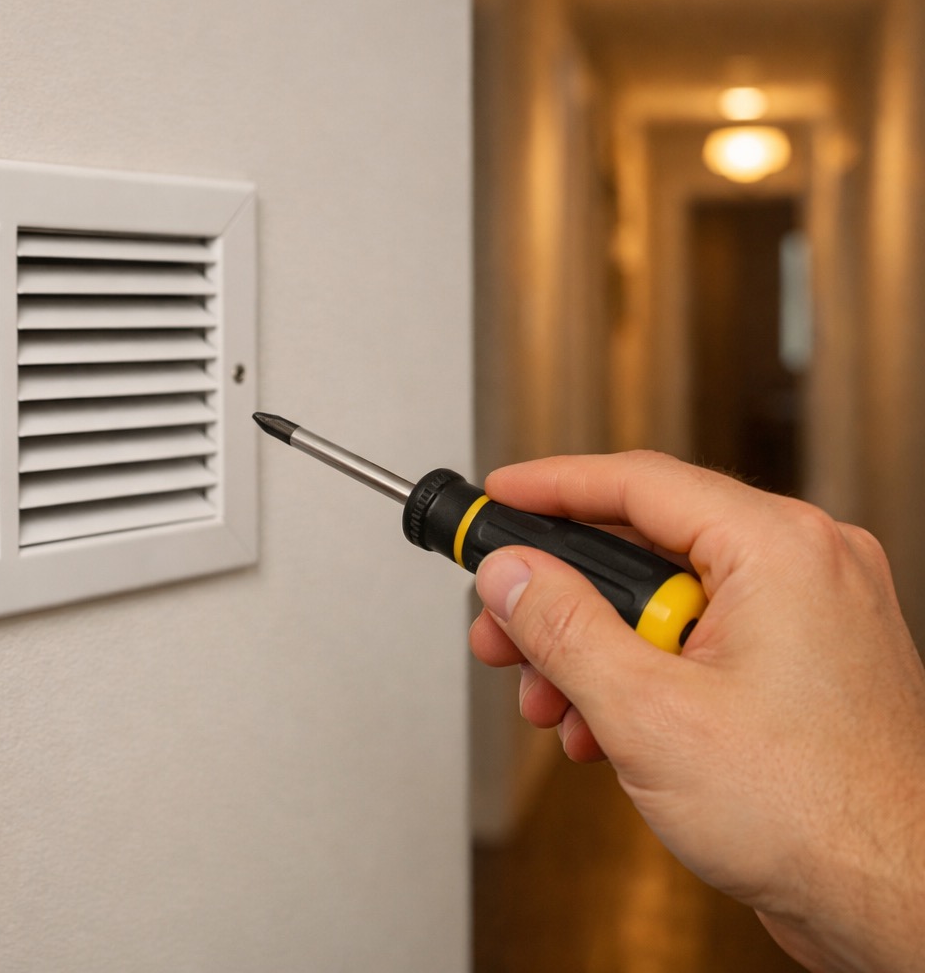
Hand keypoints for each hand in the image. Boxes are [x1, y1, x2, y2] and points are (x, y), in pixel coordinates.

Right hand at [468, 451, 924, 972]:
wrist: (898, 900)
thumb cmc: (815, 815)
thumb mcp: (646, 712)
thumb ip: (562, 628)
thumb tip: (511, 574)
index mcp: (779, 549)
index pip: (638, 483)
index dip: (550, 488)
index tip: (498, 499)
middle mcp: (807, 567)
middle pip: (646, 547)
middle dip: (562, 600)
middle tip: (501, 629)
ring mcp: (813, 617)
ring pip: (669, 603)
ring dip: (596, 652)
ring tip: (554, 704)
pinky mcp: (808, 667)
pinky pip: (704, 643)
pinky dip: (646, 676)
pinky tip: (607, 729)